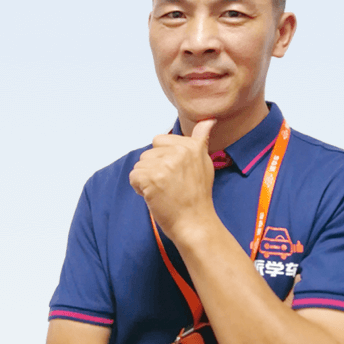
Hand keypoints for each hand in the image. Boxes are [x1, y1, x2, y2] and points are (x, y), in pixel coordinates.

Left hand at [130, 119, 217, 240]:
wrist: (195, 223)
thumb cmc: (198, 196)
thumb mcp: (205, 163)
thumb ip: (201, 139)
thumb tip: (208, 120)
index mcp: (191, 146)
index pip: (160, 141)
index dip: (163, 159)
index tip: (177, 174)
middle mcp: (178, 152)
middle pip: (148, 153)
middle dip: (153, 169)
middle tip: (170, 185)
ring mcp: (164, 165)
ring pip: (140, 165)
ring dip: (146, 179)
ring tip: (163, 191)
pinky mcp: (151, 178)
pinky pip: (134, 177)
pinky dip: (140, 188)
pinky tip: (155, 196)